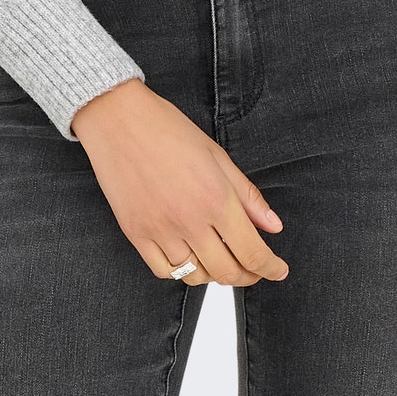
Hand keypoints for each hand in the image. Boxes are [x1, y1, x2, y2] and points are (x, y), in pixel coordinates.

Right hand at [70, 78, 289, 287]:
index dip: (270, 268)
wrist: (118, 119)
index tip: (278, 271)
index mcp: (216, 198)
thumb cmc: (166, 128)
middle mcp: (190, 221)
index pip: (252, 251)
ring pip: (195, 276)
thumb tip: (273, 226)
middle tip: (254, 270)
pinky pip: (164, 271)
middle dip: (247, 276)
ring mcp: (160, 230)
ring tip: (220, 260)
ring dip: (214, 275)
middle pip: (226, 272)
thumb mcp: (216, 155)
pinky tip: (189, 258)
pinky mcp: (136, 234)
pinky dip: (181, 272)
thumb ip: (247, 195)